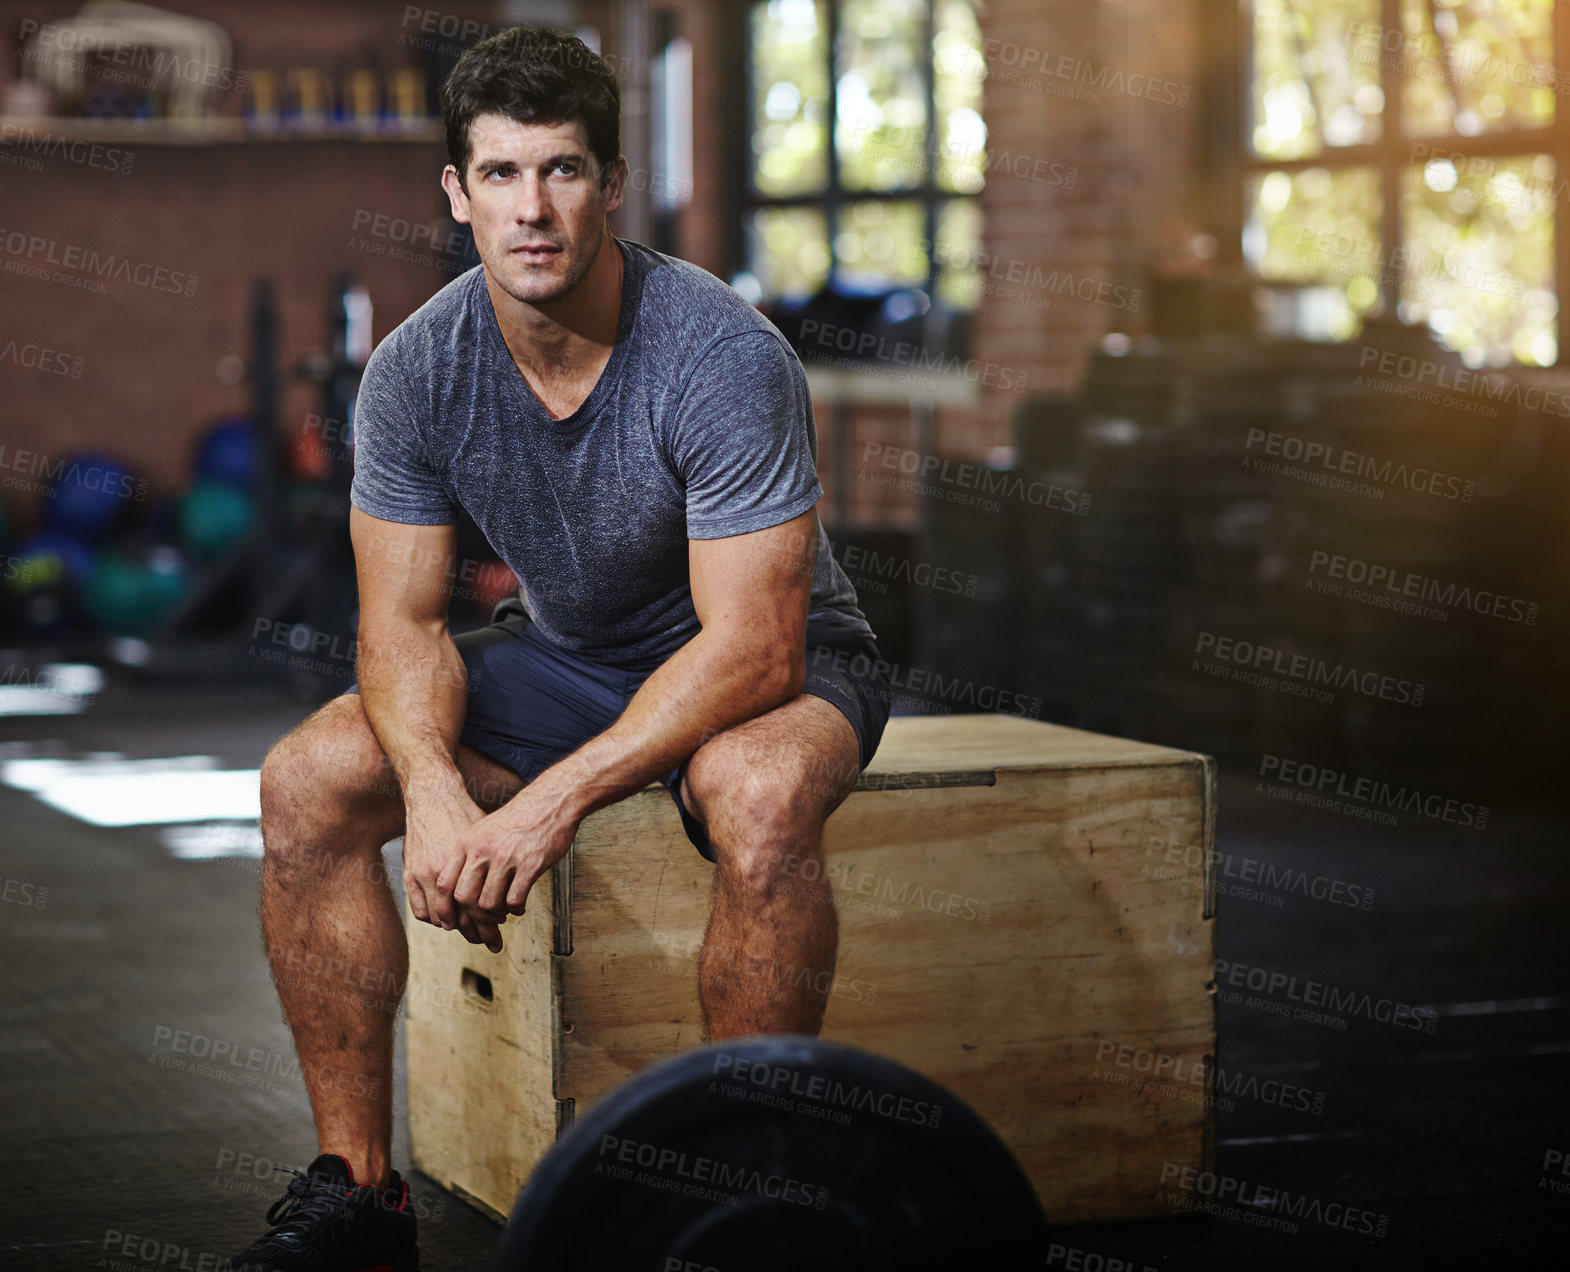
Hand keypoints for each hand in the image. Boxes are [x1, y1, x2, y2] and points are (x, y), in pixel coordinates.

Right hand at [401, 791, 496, 946]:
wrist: (435, 796)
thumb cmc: (465, 814)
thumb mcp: (488, 836)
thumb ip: (497, 862)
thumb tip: (516, 882)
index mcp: (469, 864)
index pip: (481, 906)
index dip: (492, 921)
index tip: (501, 927)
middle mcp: (447, 872)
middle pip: (463, 917)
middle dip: (478, 933)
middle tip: (490, 942)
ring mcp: (425, 874)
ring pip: (440, 918)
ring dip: (455, 927)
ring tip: (467, 930)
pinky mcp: (410, 873)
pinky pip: (419, 909)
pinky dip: (432, 919)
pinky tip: (444, 919)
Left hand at [438, 781, 580, 952]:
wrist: (551, 802)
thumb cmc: (519, 819)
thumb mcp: (484, 830)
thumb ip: (470, 855)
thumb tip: (459, 888)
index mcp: (467, 843)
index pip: (445, 883)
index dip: (446, 908)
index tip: (453, 922)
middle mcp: (482, 850)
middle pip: (464, 898)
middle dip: (474, 917)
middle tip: (485, 921)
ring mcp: (506, 858)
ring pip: (489, 903)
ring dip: (497, 914)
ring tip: (505, 911)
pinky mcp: (529, 864)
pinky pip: (515, 900)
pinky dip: (517, 909)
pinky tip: (520, 906)